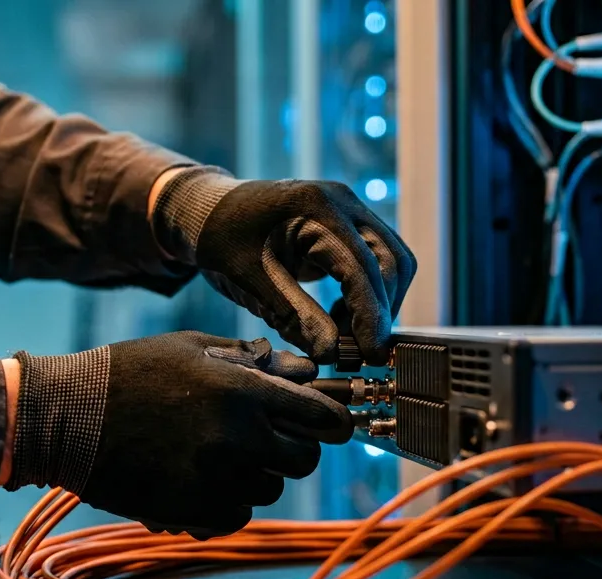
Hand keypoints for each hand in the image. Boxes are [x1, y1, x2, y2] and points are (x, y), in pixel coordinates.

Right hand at [5, 332, 352, 537]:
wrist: (67, 418)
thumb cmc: (130, 372)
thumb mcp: (192, 348)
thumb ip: (251, 359)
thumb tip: (302, 370)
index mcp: (242, 391)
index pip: (323, 419)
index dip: (332, 423)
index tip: (329, 426)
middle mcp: (237, 437)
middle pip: (304, 460)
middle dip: (292, 450)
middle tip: (265, 440)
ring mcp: (215, 478)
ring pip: (270, 490)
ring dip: (255, 476)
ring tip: (218, 456)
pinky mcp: (192, 510)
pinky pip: (238, 515)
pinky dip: (227, 502)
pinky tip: (200, 479)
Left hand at [151, 169, 416, 365]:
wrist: (209, 210)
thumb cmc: (222, 240)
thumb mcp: (251, 282)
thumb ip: (293, 316)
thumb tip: (331, 355)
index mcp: (315, 208)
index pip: (360, 266)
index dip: (370, 314)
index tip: (370, 354)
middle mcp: (342, 201)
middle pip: (390, 261)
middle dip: (379, 311)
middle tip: (359, 352)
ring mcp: (350, 209)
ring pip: (392, 261)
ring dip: (378, 303)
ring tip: (344, 335)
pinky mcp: (349, 224)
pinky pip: (377, 260)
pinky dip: (367, 292)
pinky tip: (339, 315)